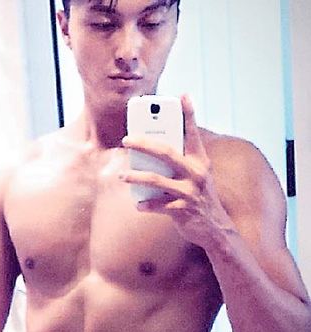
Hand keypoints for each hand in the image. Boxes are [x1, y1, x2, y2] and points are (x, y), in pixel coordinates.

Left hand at [119, 95, 234, 249]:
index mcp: (200, 161)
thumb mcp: (195, 176)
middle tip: (125, 140)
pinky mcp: (183, 210)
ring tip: (122, 176)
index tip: (182, 96)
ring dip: (136, 177)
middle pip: (166, 152)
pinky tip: (138, 205)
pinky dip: (146, 205)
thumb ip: (180, 161)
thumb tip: (152, 147)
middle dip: (144, 144)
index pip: (193, 133)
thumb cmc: (198, 197)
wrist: (215, 228)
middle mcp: (197, 173)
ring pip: (156, 179)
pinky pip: (159, 205)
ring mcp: (190, 191)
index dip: (189, 114)